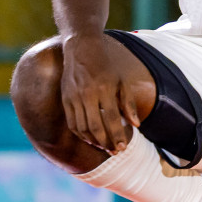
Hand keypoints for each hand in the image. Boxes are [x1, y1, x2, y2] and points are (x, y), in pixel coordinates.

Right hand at [60, 33, 141, 153]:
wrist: (81, 49)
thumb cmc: (106, 66)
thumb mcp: (122, 81)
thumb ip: (129, 103)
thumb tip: (136, 124)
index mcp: (105, 88)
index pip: (112, 118)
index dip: (117, 135)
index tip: (123, 148)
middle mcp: (88, 94)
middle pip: (96, 127)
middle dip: (106, 142)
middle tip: (114, 152)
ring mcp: (74, 97)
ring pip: (82, 128)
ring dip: (93, 141)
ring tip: (104, 147)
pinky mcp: (65, 99)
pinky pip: (71, 123)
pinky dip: (80, 134)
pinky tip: (89, 139)